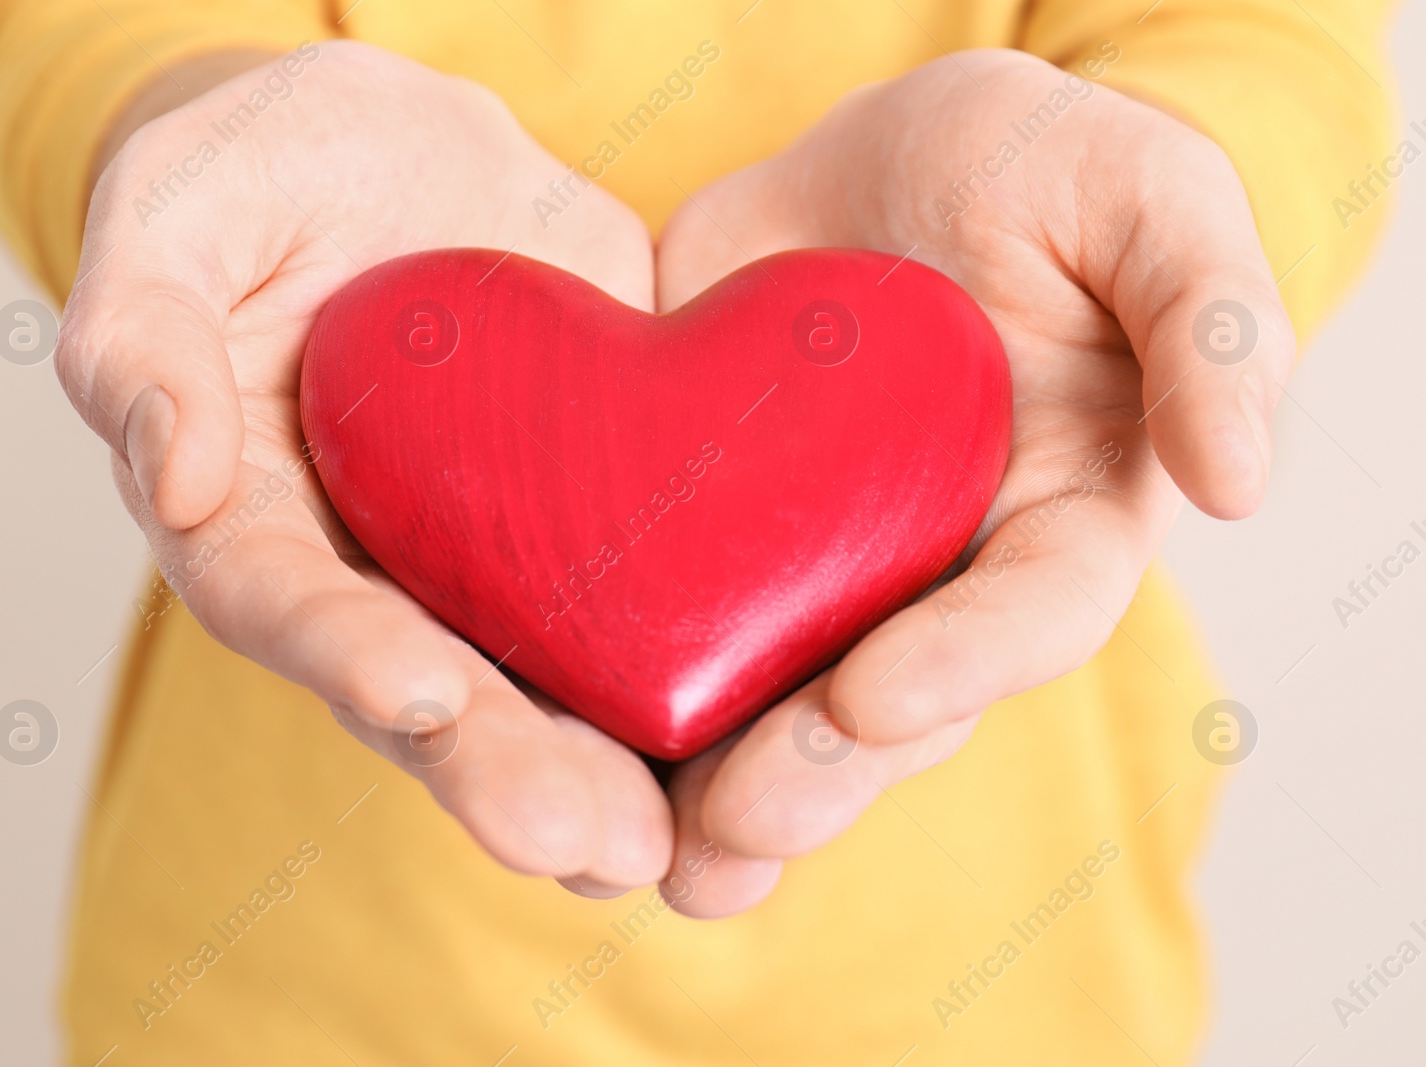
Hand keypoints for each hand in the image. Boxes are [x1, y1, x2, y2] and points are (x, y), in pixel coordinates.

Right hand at [59, 42, 669, 895]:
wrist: (408, 147)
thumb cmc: (262, 171)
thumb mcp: (176, 210)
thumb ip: (141, 336)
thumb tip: (165, 478)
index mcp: (258, 515)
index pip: (289, 605)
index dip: (349, 657)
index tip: (425, 700)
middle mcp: (376, 569)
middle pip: (431, 693)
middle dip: (503, 770)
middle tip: (586, 844)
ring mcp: (491, 556)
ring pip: (542, 684)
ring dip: (602, 771)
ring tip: (665, 843)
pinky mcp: (594, 516)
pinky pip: (644, 604)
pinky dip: (694, 675)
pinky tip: (757, 735)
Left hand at [651, 48, 1294, 915]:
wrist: (881, 156)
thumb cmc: (1042, 171)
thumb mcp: (1146, 202)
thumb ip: (1208, 327)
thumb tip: (1241, 485)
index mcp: (1055, 515)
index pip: (1028, 615)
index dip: (961, 667)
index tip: (873, 701)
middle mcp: (936, 570)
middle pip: (891, 699)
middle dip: (817, 769)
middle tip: (737, 825)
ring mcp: (818, 561)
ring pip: (777, 695)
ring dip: (721, 785)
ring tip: (663, 855)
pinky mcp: (712, 530)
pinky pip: (670, 616)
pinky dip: (625, 689)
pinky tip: (572, 745)